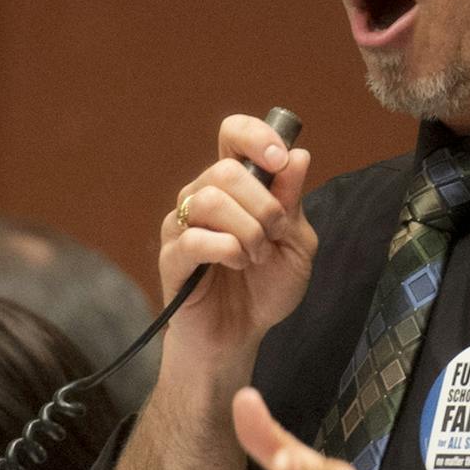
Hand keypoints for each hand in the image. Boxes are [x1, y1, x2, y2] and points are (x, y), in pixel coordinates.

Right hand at [159, 115, 315, 375]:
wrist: (241, 335)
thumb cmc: (265, 288)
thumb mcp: (295, 243)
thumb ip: (293, 201)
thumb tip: (298, 155)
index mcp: (234, 185)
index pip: (232, 134)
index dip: (256, 136)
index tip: (279, 160)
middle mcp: (202, 196)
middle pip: (225, 169)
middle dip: (263, 204)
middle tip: (275, 235)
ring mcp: (182, 226)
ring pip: (209, 199)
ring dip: (246, 230)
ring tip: (256, 256)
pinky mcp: (172, 258)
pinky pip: (195, 239)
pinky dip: (227, 250)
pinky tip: (238, 264)